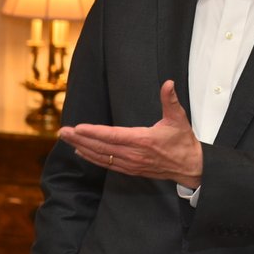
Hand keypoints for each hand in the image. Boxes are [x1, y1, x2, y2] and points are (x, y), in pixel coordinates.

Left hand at [59, 80, 202, 188]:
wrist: (190, 166)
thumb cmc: (183, 141)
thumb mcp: (178, 118)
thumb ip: (170, 100)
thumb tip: (168, 83)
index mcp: (143, 140)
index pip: (113, 136)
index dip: (94, 132)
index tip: (78, 127)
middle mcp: (134, 154)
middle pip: (101, 147)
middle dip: (80, 139)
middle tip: (63, 132)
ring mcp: (131, 163)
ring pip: (101, 156)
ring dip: (82, 148)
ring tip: (67, 140)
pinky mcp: (131, 169)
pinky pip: (107, 164)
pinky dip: (92, 158)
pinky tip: (81, 152)